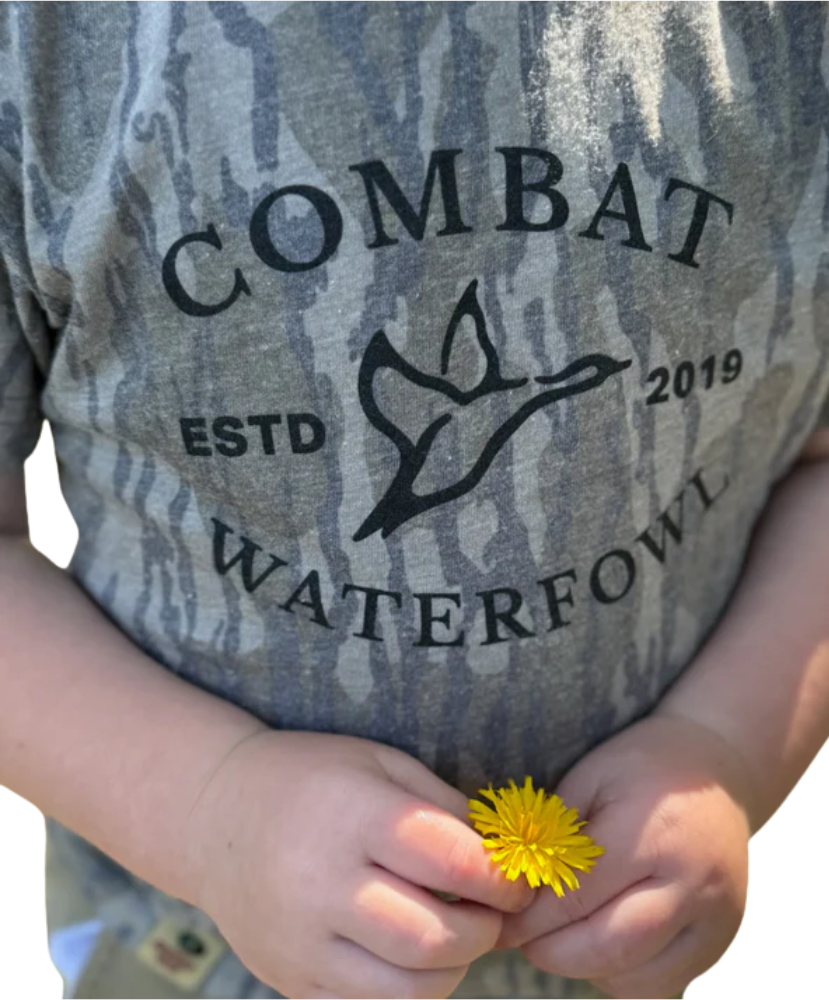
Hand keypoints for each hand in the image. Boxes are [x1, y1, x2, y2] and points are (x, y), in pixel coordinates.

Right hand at [186, 730, 533, 999]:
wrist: (215, 814)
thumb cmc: (311, 777)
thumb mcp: (380, 762)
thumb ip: (444, 806)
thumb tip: (502, 857)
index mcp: (353, 816)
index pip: (454, 864)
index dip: (503, 877)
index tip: (516, 877)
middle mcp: (323, 884)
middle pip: (435, 938)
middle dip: (484, 930)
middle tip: (491, 910)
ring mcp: (302, 942)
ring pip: (408, 990)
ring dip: (452, 967)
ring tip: (453, 932)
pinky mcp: (290, 980)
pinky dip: (407, 988)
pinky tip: (409, 950)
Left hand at [494, 715, 753, 999]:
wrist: (722, 768)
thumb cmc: (644, 764)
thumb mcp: (591, 777)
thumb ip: (554, 833)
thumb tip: (512, 888)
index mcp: (655, 835)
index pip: (578, 896)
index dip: (531, 918)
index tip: (500, 923)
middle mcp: (694, 884)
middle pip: (611, 947)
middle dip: (554, 953)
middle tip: (522, 940)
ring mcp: (717, 919)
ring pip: (638, 980)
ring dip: (588, 969)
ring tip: (560, 940)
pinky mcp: (724, 942)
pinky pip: (664, 985)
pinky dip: (623, 977)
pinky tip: (601, 946)